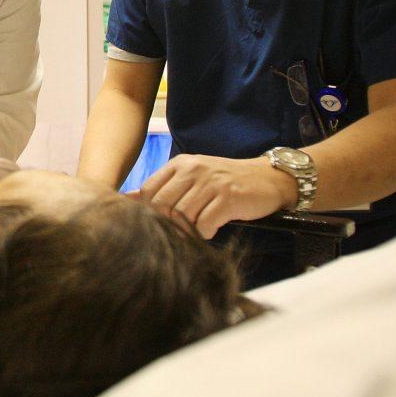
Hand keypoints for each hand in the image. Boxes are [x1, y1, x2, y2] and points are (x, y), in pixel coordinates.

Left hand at [138, 154, 295, 238]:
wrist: (268, 178)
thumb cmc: (225, 182)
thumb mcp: (192, 177)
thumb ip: (163, 187)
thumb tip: (127, 198)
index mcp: (180, 164)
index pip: (149, 190)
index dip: (150, 211)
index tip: (160, 222)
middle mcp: (193, 170)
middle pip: (162, 205)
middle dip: (167, 223)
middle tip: (179, 231)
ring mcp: (211, 183)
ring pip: (182, 215)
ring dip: (187, 229)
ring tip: (197, 228)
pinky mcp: (228, 197)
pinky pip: (204, 224)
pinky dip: (205, 233)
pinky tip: (212, 228)